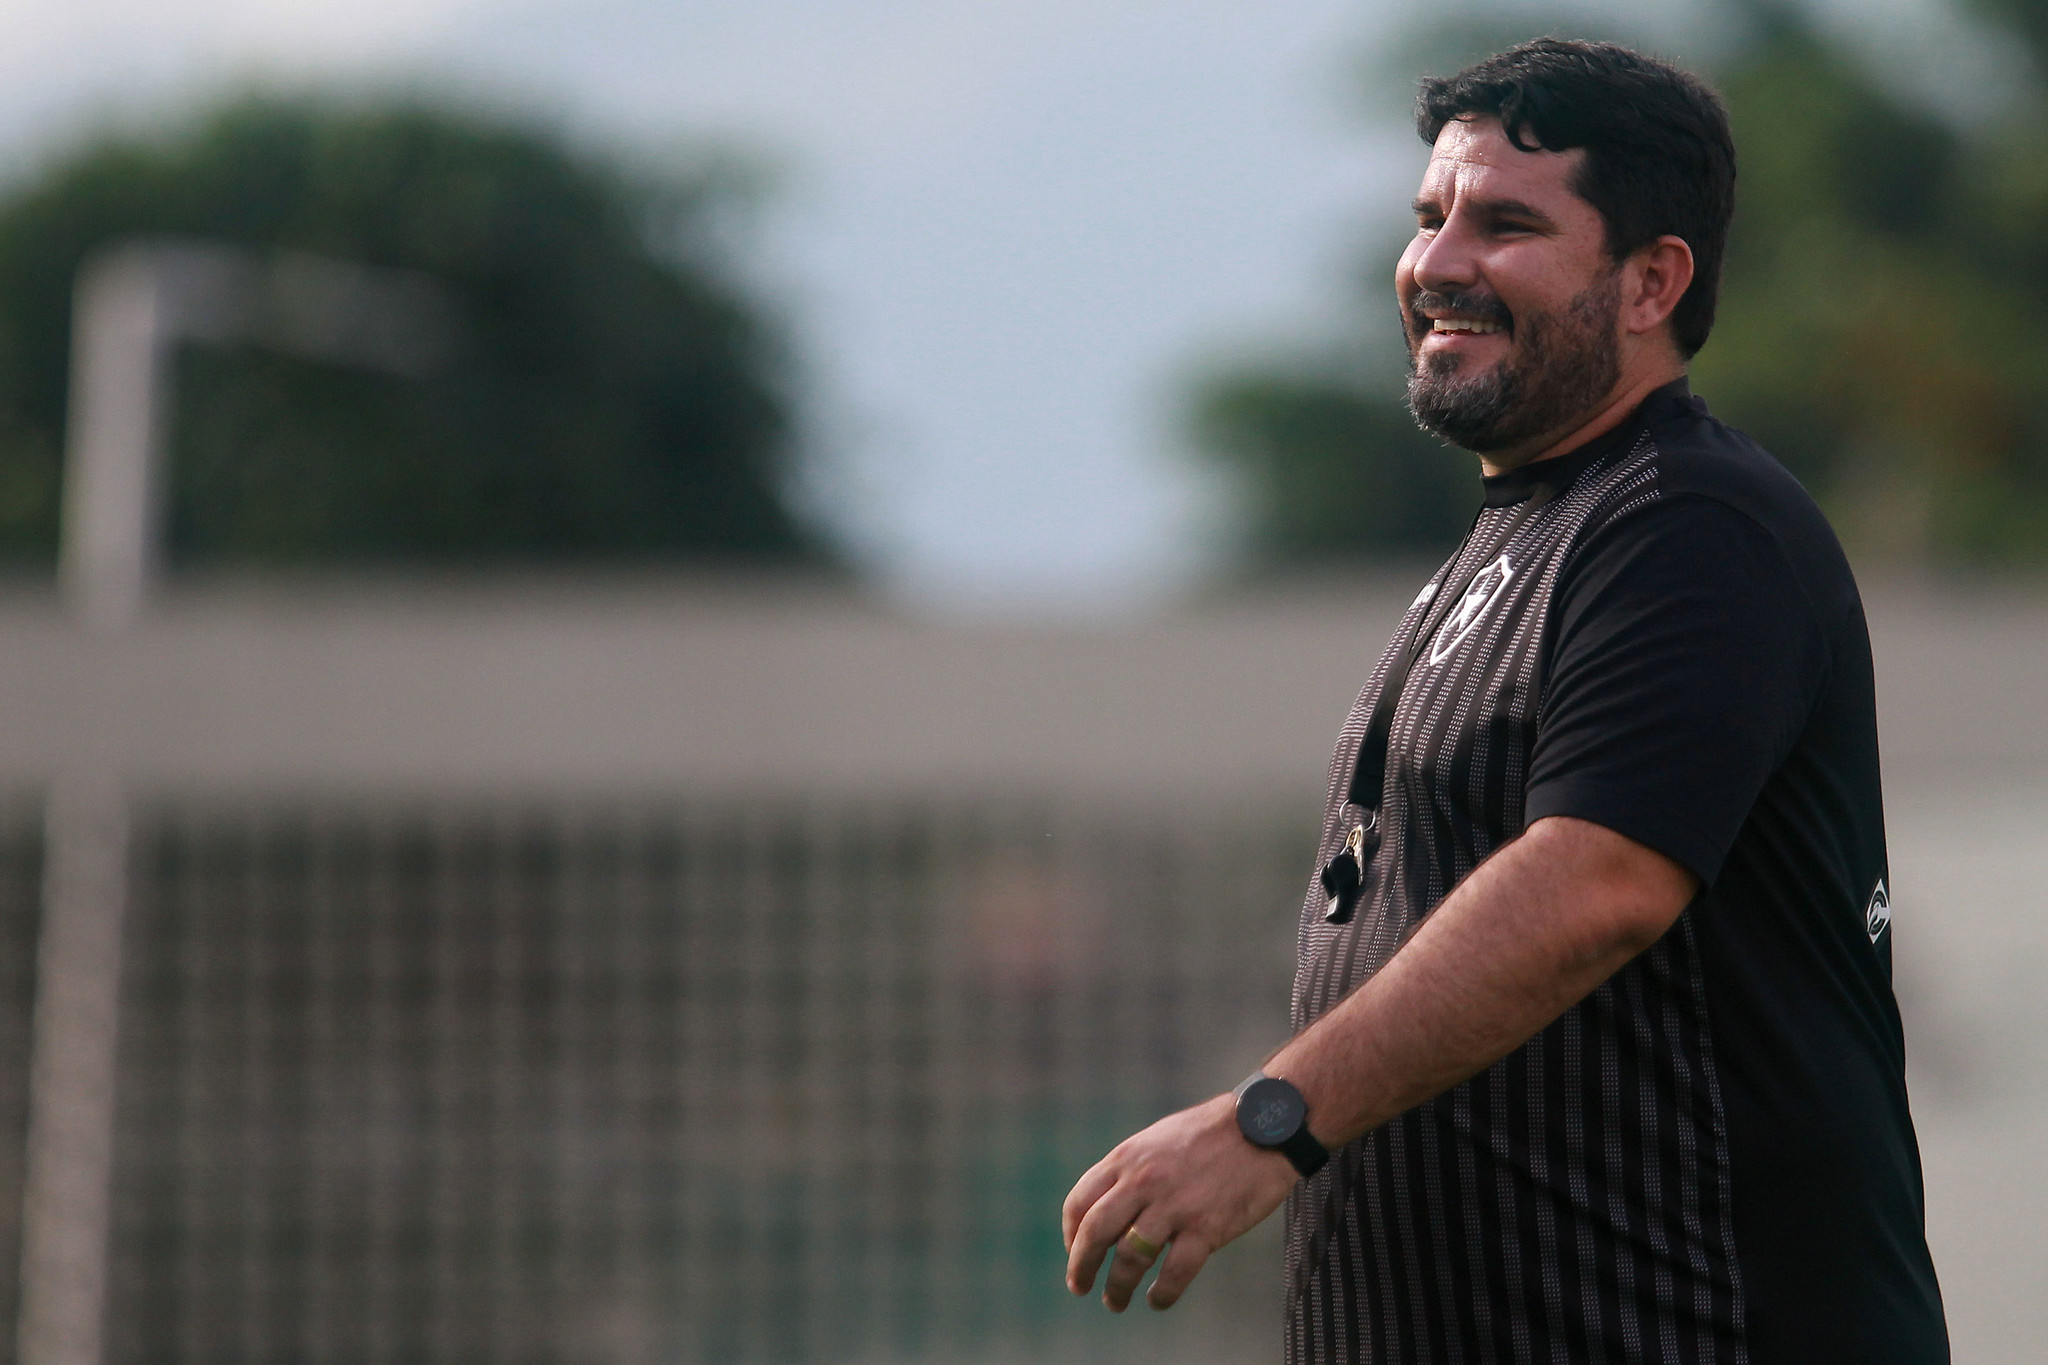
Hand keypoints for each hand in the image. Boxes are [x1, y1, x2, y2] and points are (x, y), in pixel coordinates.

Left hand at [1061, 1092, 1297, 1311]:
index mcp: (1128, 1158)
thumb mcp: (1158, 1138)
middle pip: (1095, 1234)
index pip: (1080, 1201)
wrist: (1265, 1126)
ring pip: (1130, 1259)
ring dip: (1117, 1288)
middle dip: (1081, 1267)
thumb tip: (1111, 1204)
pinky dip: (1162, 1294)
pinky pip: (1175, 1273)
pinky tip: (1157, 1300)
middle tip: (1080, 1287)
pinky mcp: (1206, 1228)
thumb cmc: (1212, 1131)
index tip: (1075, 1250)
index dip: (1071, 1233)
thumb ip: (1132, 1169)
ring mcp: (1174, 1207)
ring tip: (1116, 1302)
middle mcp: (1143, 1182)